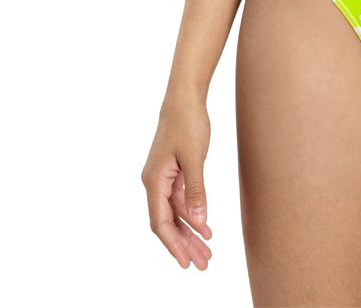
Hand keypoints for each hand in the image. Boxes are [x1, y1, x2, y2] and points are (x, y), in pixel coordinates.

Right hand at [142, 99, 213, 269]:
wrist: (185, 97)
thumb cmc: (187, 122)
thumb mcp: (195, 157)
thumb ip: (197, 189)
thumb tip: (199, 220)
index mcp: (153, 180)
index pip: (160, 222)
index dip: (173, 244)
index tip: (186, 262)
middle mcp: (154, 182)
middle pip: (167, 222)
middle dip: (184, 244)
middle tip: (202, 263)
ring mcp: (163, 177)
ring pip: (175, 213)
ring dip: (190, 231)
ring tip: (207, 251)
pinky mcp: (173, 171)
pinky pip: (180, 200)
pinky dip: (192, 214)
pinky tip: (205, 227)